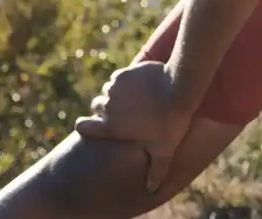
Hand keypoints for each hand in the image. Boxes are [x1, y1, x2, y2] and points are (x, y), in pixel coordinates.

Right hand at [74, 61, 192, 193]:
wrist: (179, 88)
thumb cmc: (170, 122)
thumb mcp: (164, 150)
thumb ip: (155, 171)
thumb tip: (151, 189)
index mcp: (110, 126)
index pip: (82, 126)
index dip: (85, 126)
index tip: (92, 125)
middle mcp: (107, 105)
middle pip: (96, 106)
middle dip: (105, 109)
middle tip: (122, 113)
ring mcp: (114, 86)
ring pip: (108, 90)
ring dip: (116, 94)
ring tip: (133, 99)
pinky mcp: (125, 72)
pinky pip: (119, 77)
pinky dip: (125, 81)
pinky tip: (139, 85)